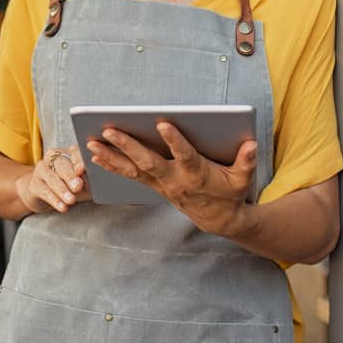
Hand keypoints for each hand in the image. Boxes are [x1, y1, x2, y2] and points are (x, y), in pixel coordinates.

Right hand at [14, 145, 90, 213]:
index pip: (75, 153)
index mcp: (68, 153)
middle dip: (70, 176)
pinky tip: (62, 207)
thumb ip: (88, 182)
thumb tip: (97, 184)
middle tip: (78, 186)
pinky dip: (55, 200)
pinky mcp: (34, 184)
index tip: (82, 170)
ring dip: (62, 190)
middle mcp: (54, 158)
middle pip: (62, 165)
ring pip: (52, 178)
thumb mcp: (82, 183)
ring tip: (71, 200)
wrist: (44, 193)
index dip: (78, 161)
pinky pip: (45, 191)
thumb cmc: (69, 186)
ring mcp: (42, 170)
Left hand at [87, 122, 257, 237]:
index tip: (163, 123)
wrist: (218, 220)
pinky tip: (94, 154)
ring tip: (91, 142)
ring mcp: (160, 184)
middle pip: (147, 161)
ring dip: (110, 156)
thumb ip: (246, 161)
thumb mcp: (243, 179)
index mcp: (196, 174)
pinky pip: (128, 175)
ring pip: (132, 169)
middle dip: (127, 146)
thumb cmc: (230, 193)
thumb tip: (251, 144)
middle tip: (109, 130)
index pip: (185, 155)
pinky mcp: (153, 185)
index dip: (175, 141)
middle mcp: (174, 179)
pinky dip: (111, 165)